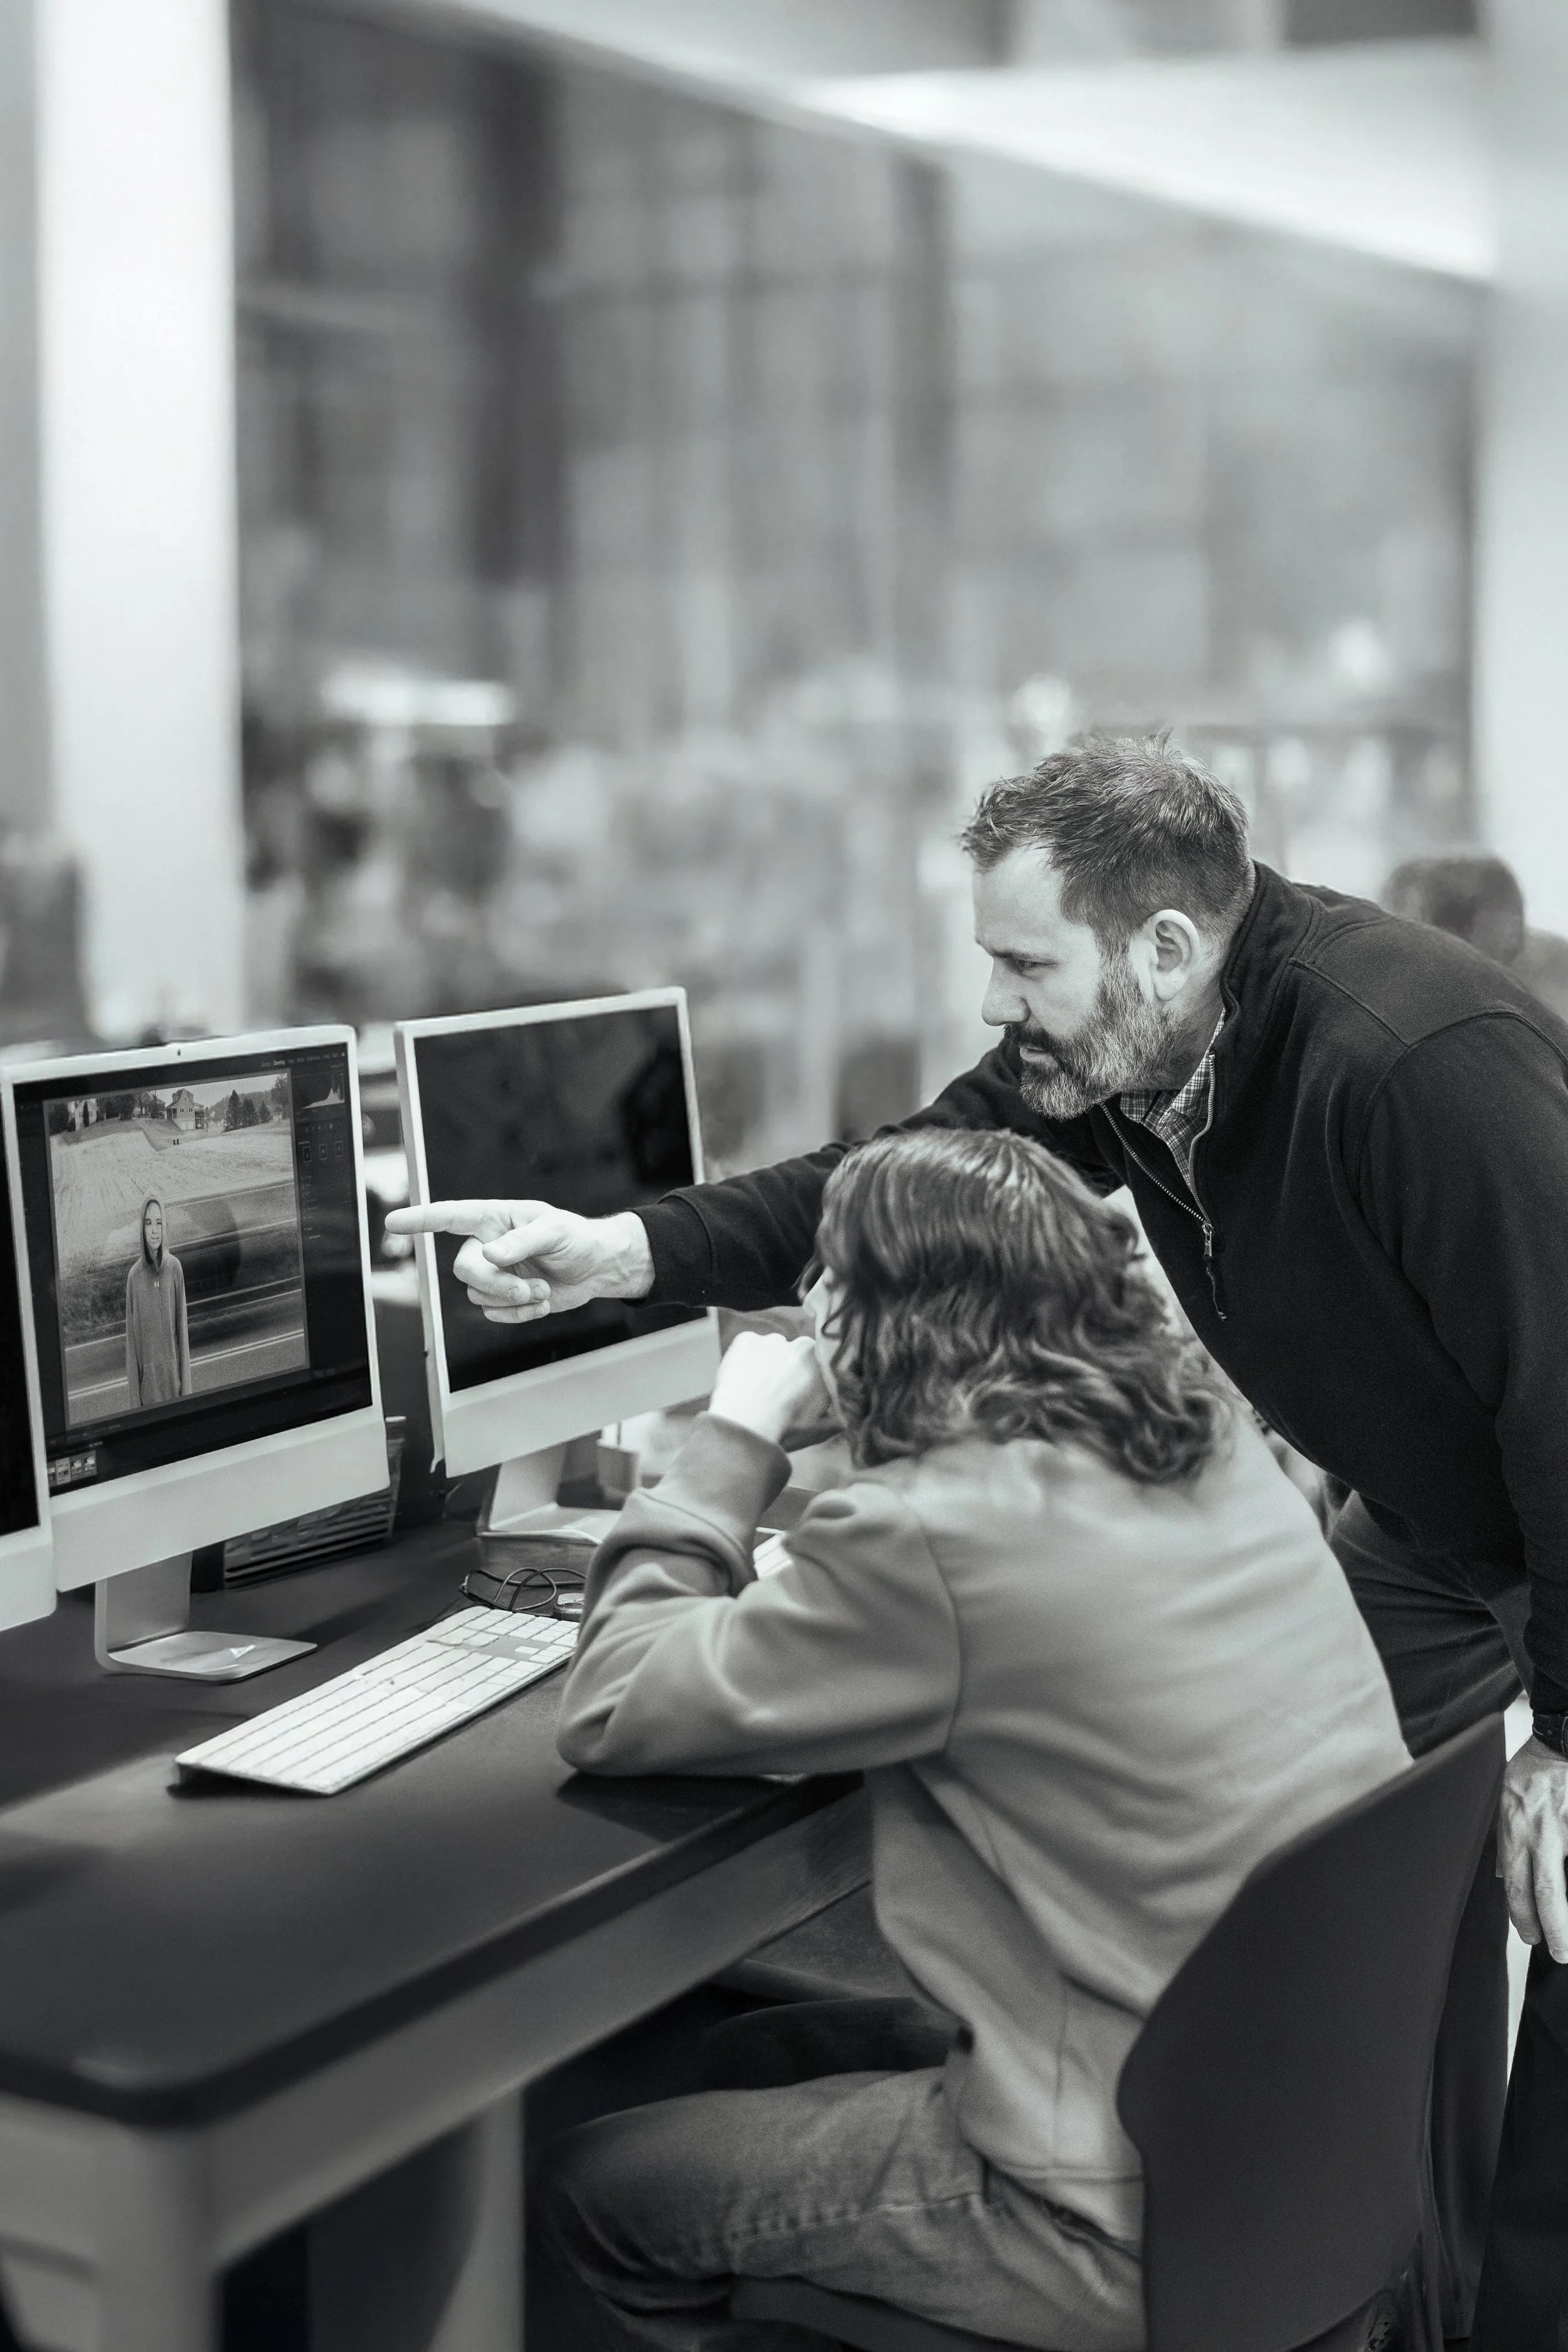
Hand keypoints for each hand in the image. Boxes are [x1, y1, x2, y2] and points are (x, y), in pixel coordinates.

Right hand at [383, 1199, 652, 1322]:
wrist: (595, 1269)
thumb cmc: (577, 1239)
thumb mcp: (556, 1231)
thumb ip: (522, 1241)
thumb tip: (490, 1254)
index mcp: (494, 1219)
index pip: (450, 1217)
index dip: (421, 1219)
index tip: (393, 1221)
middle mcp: (487, 1245)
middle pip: (464, 1270)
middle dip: (495, 1284)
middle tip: (529, 1288)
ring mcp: (493, 1274)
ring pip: (476, 1295)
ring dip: (512, 1299)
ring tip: (542, 1290)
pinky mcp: (503, 1298)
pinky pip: (493, 1313)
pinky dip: (518, 1314)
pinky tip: (540, 1303)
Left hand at [708, 1333, 830, 1447]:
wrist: (744, 1426)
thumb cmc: (783, 1430)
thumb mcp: (818, 1430)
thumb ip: (837, 1420)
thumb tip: (844, 1418)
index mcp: (824, 1364)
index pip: (822, 1364)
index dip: (811, 1379)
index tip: (800, 1393)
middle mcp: (802, 1344)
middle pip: (797, 1354)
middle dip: (790, 1369)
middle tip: (777, 1393)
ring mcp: (773, 1340)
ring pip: (773, 1349)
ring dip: (768, 1363)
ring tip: (757, 1388)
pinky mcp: (746, 1339)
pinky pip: (749, 1346)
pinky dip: (746, 1359)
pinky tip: (743, 1380)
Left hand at [1498, 1739, 1567, 1960]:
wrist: (1561, 1739)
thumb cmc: (1533, 1769)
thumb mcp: (1506, 1801)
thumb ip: (1505, 1840)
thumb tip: (1500, 1875)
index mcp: (1516, 1830)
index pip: (1515, 1885)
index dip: (1522, 1917)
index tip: (1529, 1936)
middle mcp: (1542, 1833)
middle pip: (1548, 1893)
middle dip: (1554, 1930)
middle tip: (1561, 1954)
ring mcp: (1567, 1828)